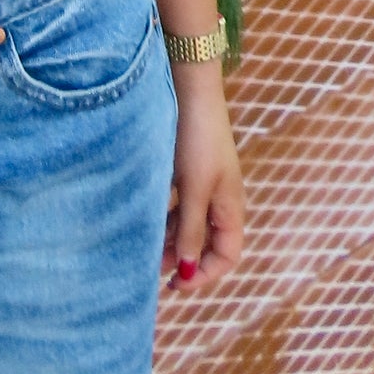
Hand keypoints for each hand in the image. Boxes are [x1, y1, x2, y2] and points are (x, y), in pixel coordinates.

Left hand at [162, 66, 245, 291]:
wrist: (189, 88)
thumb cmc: (197, 138)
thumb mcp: (194, 188)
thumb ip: (191, 229)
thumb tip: (188, 271)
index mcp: (230, 207)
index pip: (227, 256)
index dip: (205, 275)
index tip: (175, 284)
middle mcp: (219, 198)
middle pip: (205, 242)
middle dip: (181, 258)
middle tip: (150, 268)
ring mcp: (203, 182)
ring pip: (187, 223)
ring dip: (168, 237)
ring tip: (142, 246)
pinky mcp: (186, 168)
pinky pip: (177, 203)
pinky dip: (162, 215)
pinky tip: (143, 216)